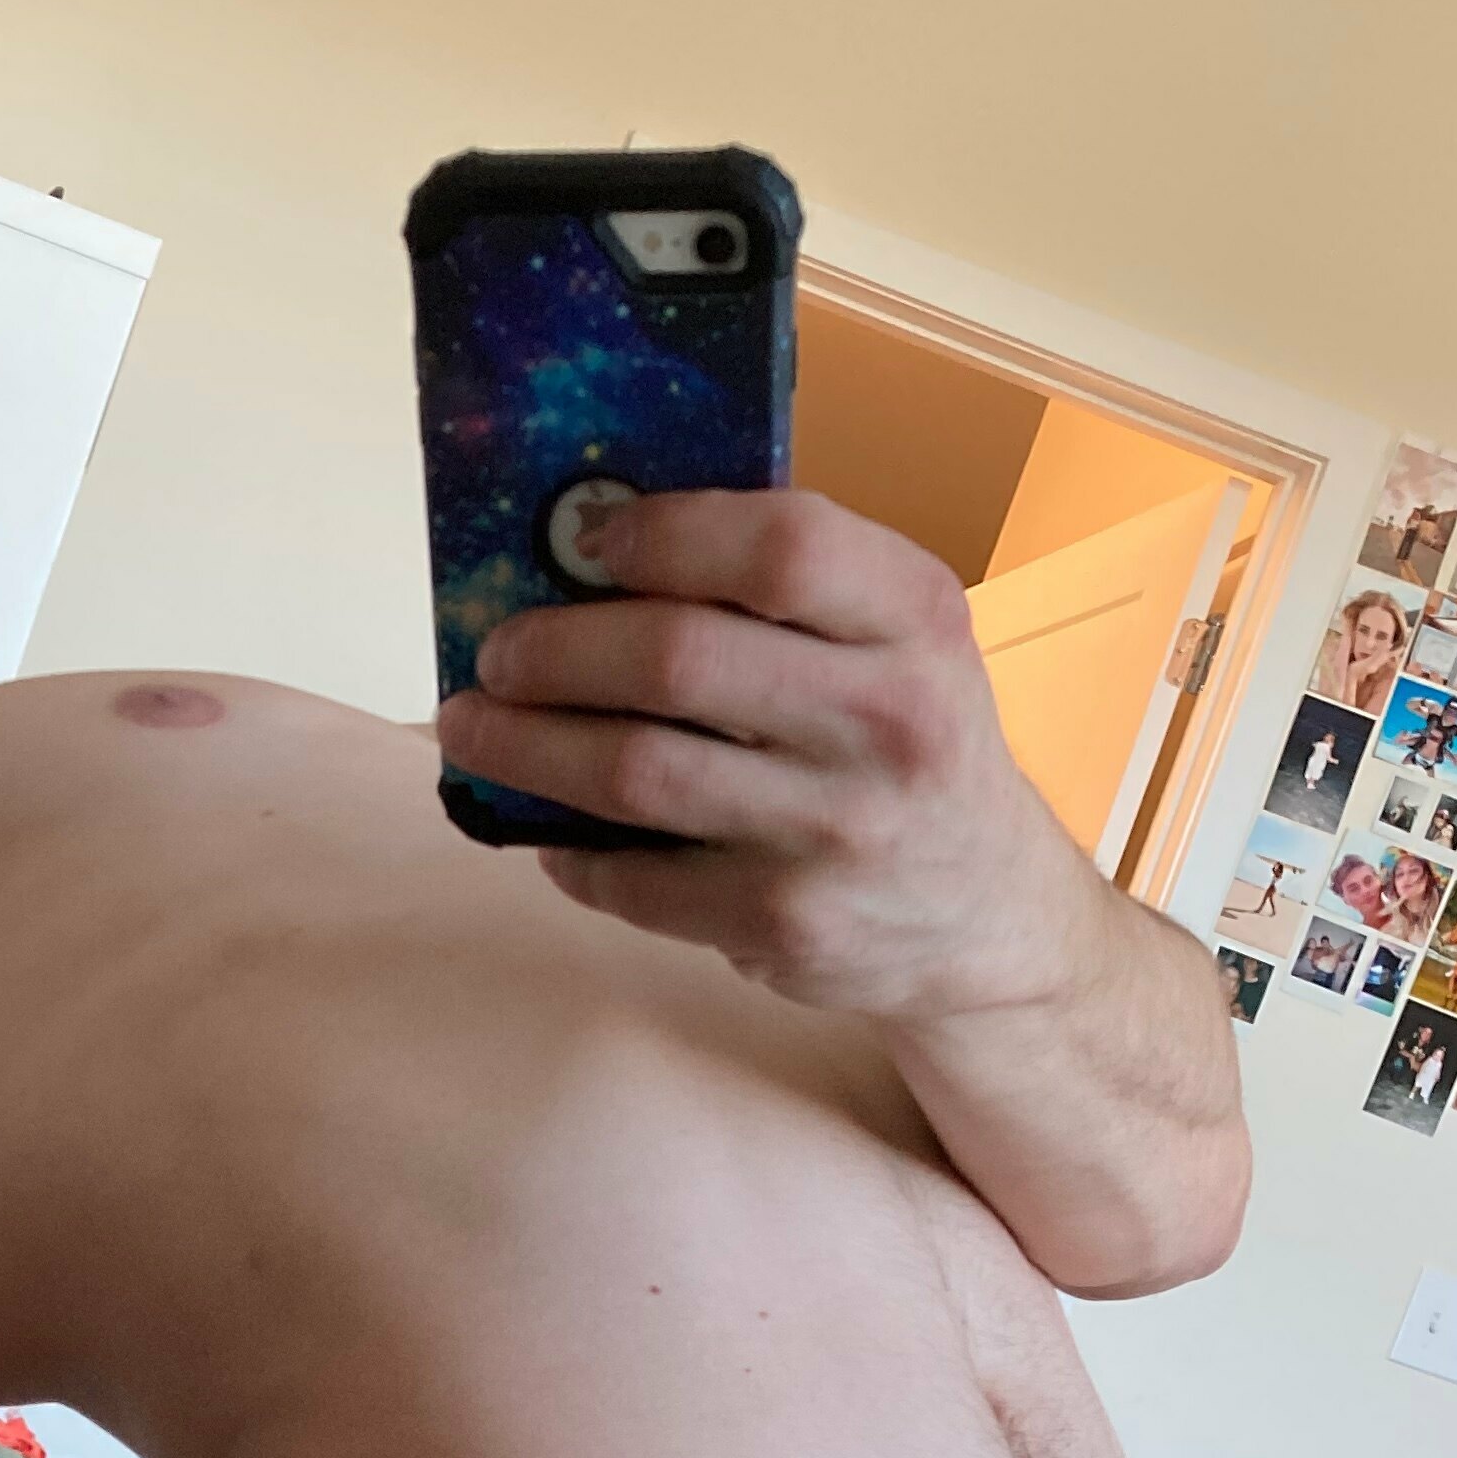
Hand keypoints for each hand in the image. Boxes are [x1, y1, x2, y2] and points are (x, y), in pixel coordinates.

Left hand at [438, 487, 1100, 1025]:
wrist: (985, 913)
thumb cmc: (905, 742)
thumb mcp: (897, 639)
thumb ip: (787, 589)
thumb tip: (594, 545)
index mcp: (917, 617)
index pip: (781, 548)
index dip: (665, 533)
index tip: (589, 541)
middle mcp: (890, 720)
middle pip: (680, 659)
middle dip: (556, 649)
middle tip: (497, 654)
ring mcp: (837, 832)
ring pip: (637, 773)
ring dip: (527, 747)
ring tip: (472, 728)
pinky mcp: (787, 924)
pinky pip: (638, 880)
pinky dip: (571, 851)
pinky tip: (545, 827)